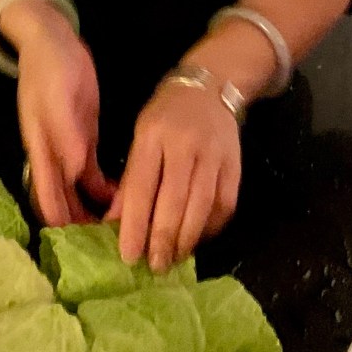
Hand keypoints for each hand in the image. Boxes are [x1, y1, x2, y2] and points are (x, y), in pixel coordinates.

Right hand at [15, 5, 116, 224]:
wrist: (51, 41)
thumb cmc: (51, 67)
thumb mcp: (59, 97)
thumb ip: (66, 134)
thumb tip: (74, 172)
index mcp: (41, 148)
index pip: (47, 197)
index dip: (61, 223)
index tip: (81, 246)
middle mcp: (52, 156)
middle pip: (61, 202)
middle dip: (80, 226)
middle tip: (110, 246)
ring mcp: (67, 149)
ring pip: (78, 192)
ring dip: (94, 212)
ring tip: (121, 230)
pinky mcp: (82, 138)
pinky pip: (91, 174)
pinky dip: (105, 190)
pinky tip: (125, 199)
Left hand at [105, 82, 240, 271]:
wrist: (212, 86)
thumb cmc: (165, 115)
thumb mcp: (139, 136)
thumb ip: (131, 179)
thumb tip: (115, 222)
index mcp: (152, 137)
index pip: (141, 188)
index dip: (135, 224)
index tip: (128, 254)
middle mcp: (185, 146)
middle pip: (174, 201)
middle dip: (163, 239)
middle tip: (154, 266)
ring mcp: (214, 155)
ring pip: (202, 206)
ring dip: (187, 239)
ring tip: (173, 259)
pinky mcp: (235, 165)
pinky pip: (225, 204)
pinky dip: (211, 228)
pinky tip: (196, 241)